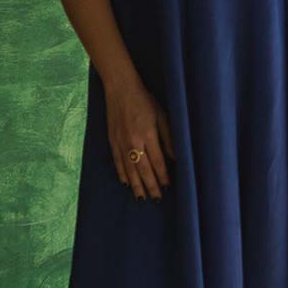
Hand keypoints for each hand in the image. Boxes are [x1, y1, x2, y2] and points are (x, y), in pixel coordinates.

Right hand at [104, 79, 174, 199]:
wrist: (120, 89)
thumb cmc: (145, 100)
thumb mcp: (162, 116)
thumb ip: (168, 137)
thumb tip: (175, 157)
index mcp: (148, 134)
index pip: (157, 161)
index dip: (162, 175)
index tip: (167, 186)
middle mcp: (133, 141)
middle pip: (143, 169)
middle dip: (150, 186)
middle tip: (156, 198)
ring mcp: (120, 142)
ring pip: (129, 169)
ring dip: (136, 185)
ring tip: (141, 198)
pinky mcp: (112, 141)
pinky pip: (117, 162)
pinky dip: (122, 174)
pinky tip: (126, 183)